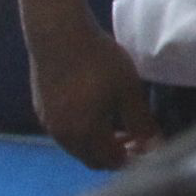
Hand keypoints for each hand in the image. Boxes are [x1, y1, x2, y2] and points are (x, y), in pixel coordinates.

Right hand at [21, 9, 156, 168]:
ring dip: (97, 142)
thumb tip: (155, 145)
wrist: (58, 33)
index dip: (132, 159)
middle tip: (135, 138)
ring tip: (117, 123)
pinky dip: (82, 130)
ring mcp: (47, 122)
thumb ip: (141, 122)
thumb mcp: (128, 90)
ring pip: (76, 145)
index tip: (147, 145)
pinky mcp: (40, 108)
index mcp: (83, 135)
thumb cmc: (97, 61)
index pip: (110, 162)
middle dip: (114, 153)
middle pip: (91, 158)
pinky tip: (94, 110)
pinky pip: (65, 131)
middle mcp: (61, 135)